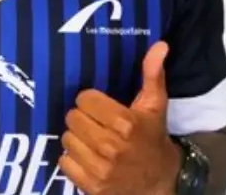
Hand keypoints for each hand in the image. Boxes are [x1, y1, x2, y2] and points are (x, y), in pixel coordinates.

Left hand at [58, 41, 181, 194]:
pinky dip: (72, 159)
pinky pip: (64, 163)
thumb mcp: (154, 105)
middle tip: (94, 122)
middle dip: (82, 118)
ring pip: (67, 139)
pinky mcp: (92, 186)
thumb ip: (153, 74)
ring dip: (76, 138)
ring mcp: (101, 169)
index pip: (85, 99)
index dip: (91, 100)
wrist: (159, 181)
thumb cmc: (152, 137)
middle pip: (73, 118)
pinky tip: (87, 157)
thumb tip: (160, 45)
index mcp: (126, 123)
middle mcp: (112, 147)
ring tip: (91, 139)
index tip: (100, 106)